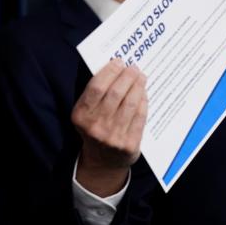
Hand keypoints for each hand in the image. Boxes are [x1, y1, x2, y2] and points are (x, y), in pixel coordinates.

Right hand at [72, 58, 147, 195]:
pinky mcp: (128, 144)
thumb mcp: (87, 114)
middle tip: (134, 68)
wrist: (103, 162)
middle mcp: (95, 126)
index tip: (119, 62)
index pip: (96, 87)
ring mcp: (112, 136)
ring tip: (141, 77)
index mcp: (81, 115)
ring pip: (130, 104)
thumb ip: (96, 94)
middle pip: (115, 93)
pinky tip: (144, 93)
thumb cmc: (96, 128)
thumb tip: (116, 68)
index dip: (109, 72)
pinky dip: (143, 102)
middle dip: (127, 76)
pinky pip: (139, 117)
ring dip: (138, 86)